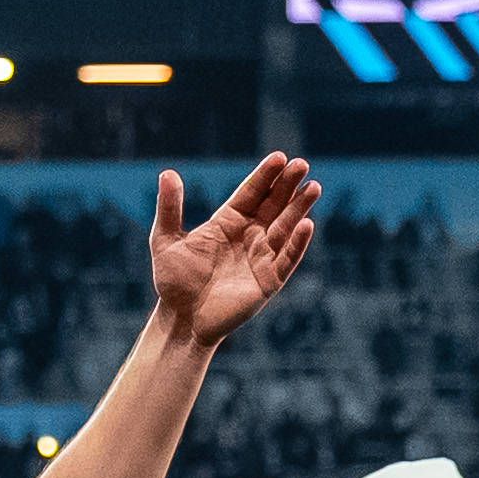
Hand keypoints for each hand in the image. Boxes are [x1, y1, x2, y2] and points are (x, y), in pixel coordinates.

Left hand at [147, 154, 318, 349]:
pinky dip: (297, 243)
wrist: (181, 319)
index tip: (279, 157)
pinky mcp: (269, 279)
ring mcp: (262, 255)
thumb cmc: (173, 280)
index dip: (265, 175)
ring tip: (313, 187)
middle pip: (273, 204)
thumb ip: (170, 208)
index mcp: (229, 221)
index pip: (251, 192)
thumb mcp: (166, 241)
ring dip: (299, 208)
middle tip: (301, 164)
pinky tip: (307, 225)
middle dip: (287, 185)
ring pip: (285, 227)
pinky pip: (287, 258)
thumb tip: (167, 173)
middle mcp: (250, 234)